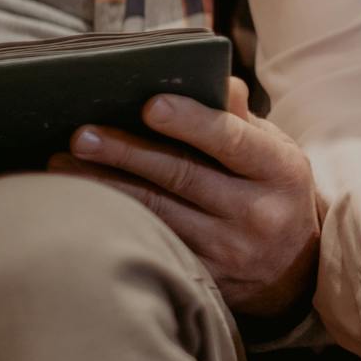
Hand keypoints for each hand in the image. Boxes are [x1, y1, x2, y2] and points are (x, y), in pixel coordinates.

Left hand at [49, 77, 319, 318]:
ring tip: (63, 165)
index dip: (190, 122)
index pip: (231, 140)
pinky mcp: (207, 281)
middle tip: (81, 134)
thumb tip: (214, 79)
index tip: (150, 104)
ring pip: (158, 214)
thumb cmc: (273, 190)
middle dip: (126, 153)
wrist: (298, 271)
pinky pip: (155, 247)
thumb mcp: (275, 150)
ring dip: (106, 187)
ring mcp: (230, 252)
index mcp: (280, 170)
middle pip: (182, 177)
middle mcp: (258, 213)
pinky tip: (82, 206)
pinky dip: (117, 223)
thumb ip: (240, 118)